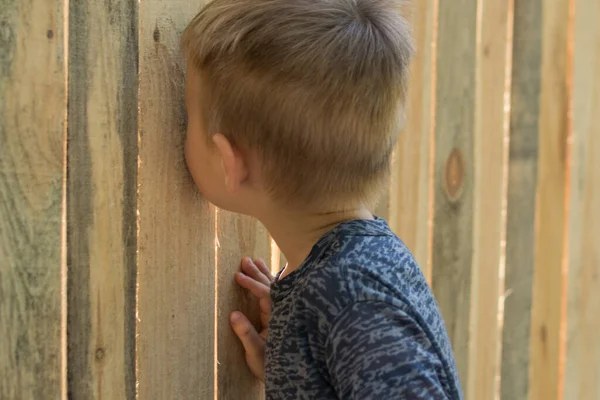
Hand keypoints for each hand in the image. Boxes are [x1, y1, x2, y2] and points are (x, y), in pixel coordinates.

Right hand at [230, 257, 273, 380]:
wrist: (286, 374)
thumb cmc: (269, 364)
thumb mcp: (255, 351)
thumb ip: (246, 333)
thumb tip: (233, 314)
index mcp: (278, 316)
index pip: (266, 294)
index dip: (252, 284)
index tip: (238, 276)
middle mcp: (282, 310)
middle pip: (271, 286)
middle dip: (257, 273)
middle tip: (244, 260)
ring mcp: (282, 311)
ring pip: (273, 288)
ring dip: (263, 274)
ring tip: (255, 260)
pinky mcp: (279, 315)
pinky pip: (274, 294)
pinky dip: (269, 282)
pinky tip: (268, 274)